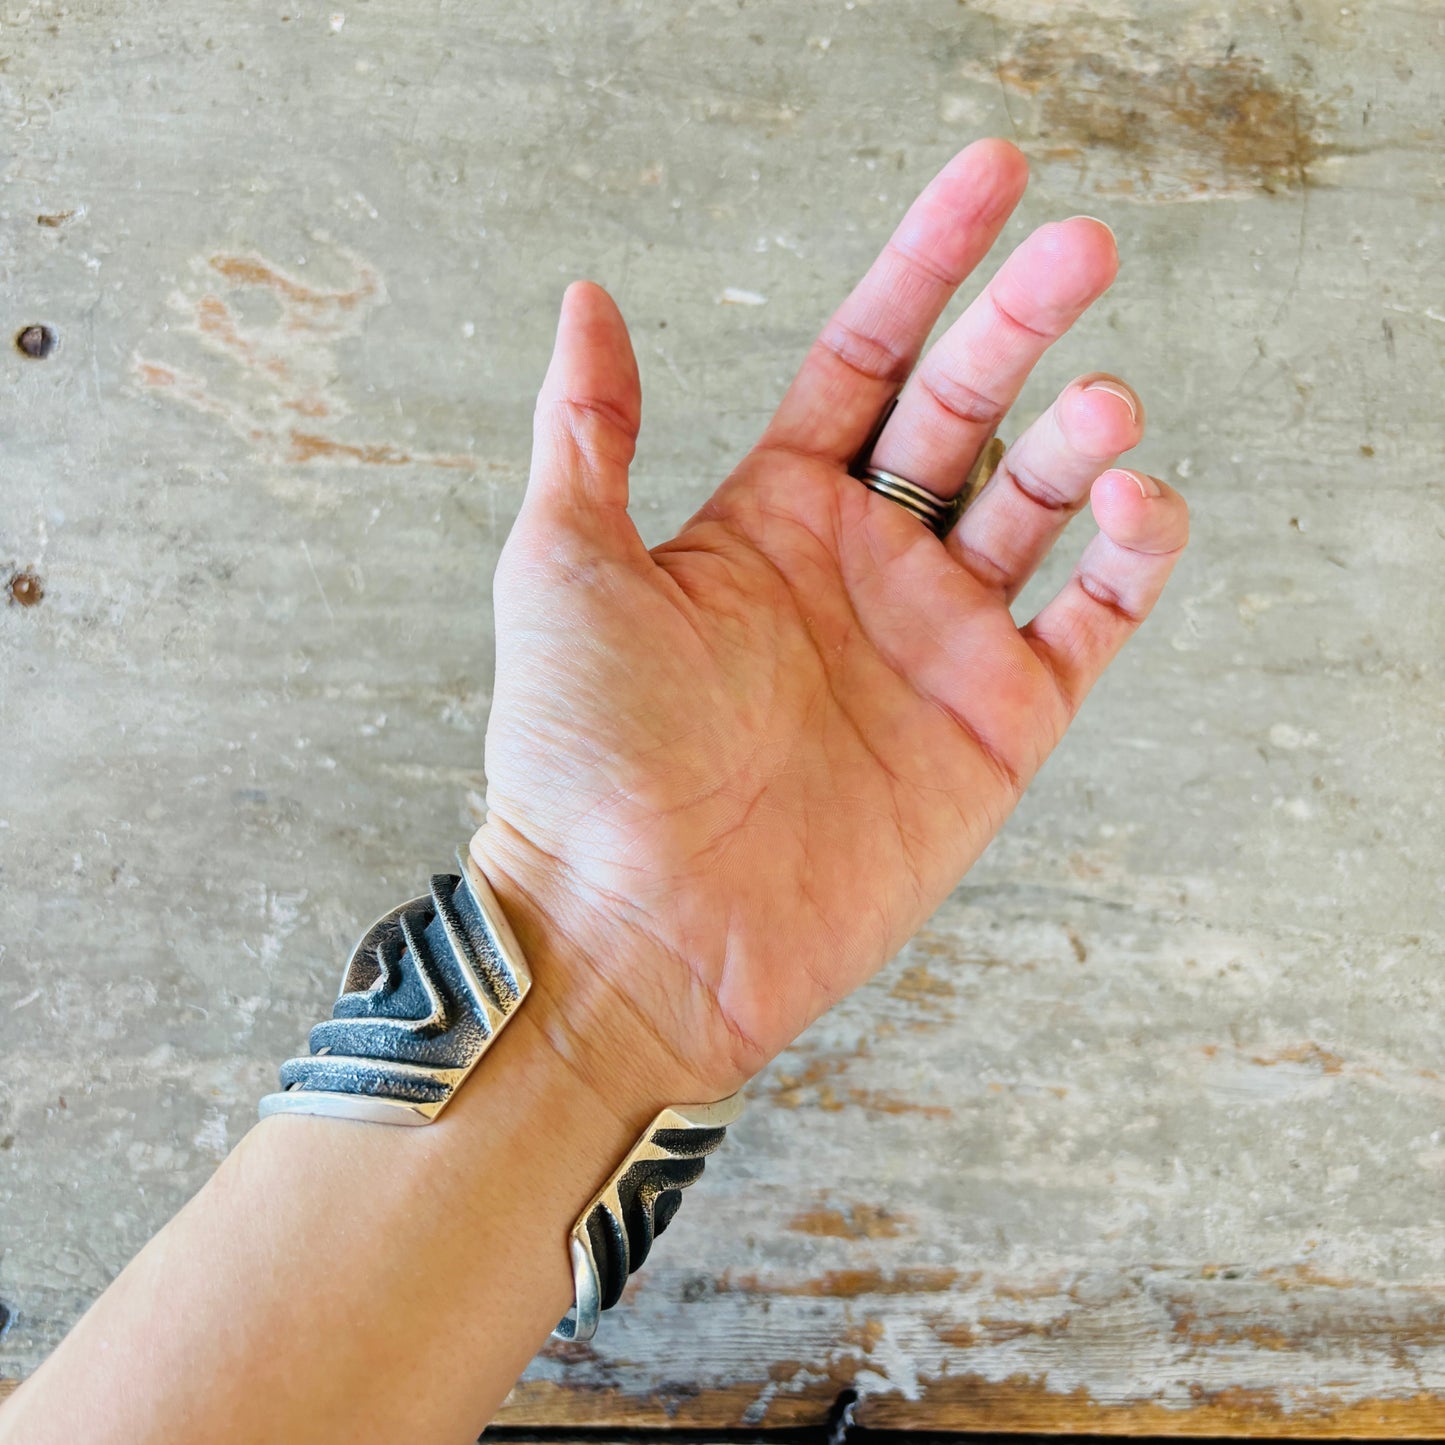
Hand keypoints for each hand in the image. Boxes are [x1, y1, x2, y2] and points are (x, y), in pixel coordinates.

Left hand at [470, 139, 1187, 1116]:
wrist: (640, 933)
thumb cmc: (582, 759)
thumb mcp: (564, 569)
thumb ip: (590, 432)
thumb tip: (586, 297)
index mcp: (773, 515)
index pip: (870, 354)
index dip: (930, 260)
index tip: (996, 174)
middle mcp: (863, 565)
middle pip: (967, 410)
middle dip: (1024, 321)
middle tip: (1085, 246)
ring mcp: (935, 642)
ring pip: (1039, 505)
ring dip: (1081, 439)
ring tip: (1103, 400)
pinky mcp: (996, 726)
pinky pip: (1091, 622)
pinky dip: (1131, 559)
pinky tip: (1133, 504)